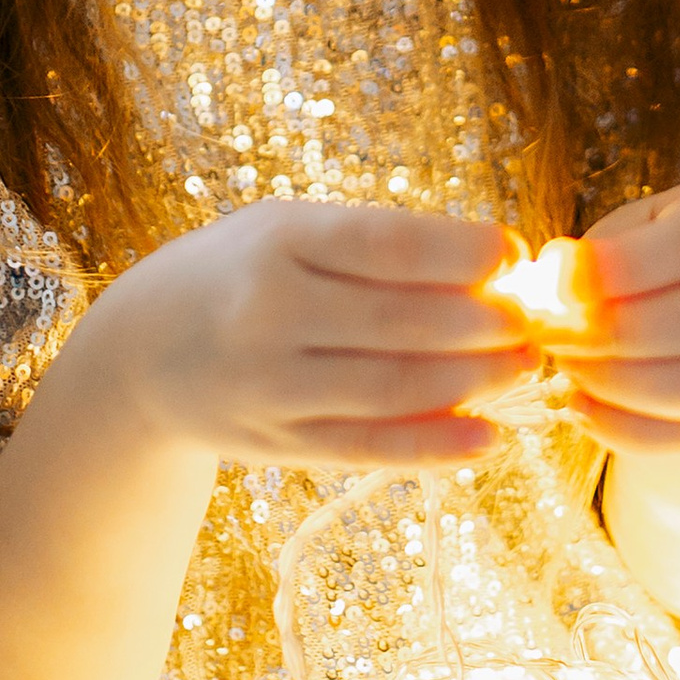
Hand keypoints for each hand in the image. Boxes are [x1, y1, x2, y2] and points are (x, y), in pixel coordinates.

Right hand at [90, 201, 533, 469]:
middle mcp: (269, 312)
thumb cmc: (246, 272)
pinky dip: (433, 447)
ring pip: (394, 389)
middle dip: (487, 324)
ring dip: (475, 382)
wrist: (141, 353)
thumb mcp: (290, 231)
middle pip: (403, 323)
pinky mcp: (276, 443)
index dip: (463, 253)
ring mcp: (269, 384)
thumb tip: (496, 268)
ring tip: (525, 368)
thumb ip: (377, 245)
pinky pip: (368, 449)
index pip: (388, 245)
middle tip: (537, 322)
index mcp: (278, 241)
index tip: (512, 254)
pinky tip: (488, 440)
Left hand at [548, 180, 679, 462]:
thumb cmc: (638, 260)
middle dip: (622, 332)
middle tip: (554, 333)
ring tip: (566, 366)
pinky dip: (627, 429)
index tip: (561, 280)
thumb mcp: (619, 236)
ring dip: (623, 383)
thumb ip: (589, 260)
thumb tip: (548, 291)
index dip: (627, 264)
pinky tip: (579, 408)